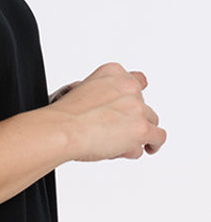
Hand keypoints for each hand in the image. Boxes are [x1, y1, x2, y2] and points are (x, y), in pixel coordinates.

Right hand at [50, 62, 166, 161]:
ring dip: (138, 133)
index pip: (135, 80)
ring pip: (150, 121)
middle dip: (131, 119)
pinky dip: (153, 145)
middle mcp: (128, 87)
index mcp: (112, 72)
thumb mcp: (79, 91)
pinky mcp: (142, 129)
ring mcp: (137, 107)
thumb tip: (110, 114)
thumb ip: (101, 96)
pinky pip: (158, 138)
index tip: (129, 105)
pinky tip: (147, 148)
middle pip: (142, 105)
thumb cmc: (65, 116)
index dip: (132, 97)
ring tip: (119, 143)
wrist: (62, 129)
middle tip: (113, 132)